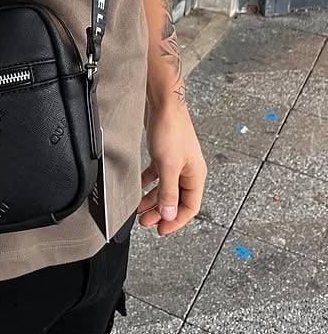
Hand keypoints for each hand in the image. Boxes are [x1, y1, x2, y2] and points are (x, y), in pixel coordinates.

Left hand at [138, 103, 206, 234]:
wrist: (163, 104)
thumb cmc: (171, 130)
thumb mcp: (168, 166)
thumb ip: (168, 192)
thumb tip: (169, 214)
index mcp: (195, 176)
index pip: (190, 207)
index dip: (176, 220)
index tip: (161, 229)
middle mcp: (188, 170)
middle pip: (176, 199)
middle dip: (161, 212)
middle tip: (145, 222)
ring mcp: (176, 162)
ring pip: (165, 188)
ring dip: (152, 199)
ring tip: (139, 209)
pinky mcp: (165, 154)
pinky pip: (157, 175)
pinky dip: (148, 183)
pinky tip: (137, 187)